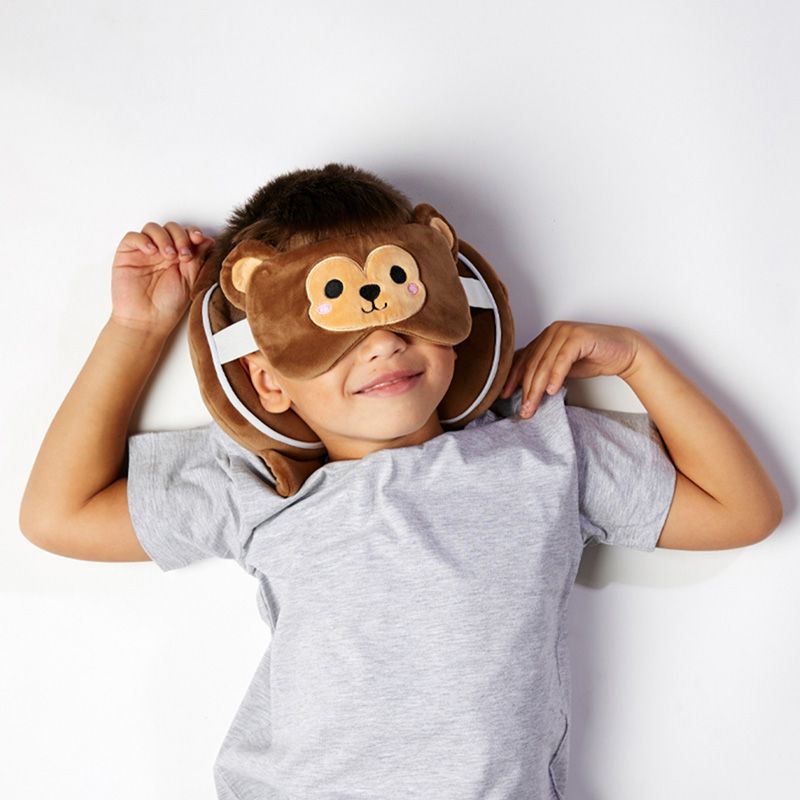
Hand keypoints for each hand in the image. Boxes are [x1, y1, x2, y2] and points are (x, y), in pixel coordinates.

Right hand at [110, 221, 214, 335]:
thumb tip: (209, 240)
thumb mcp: (190, 280)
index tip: (200, 239)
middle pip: (171, 228)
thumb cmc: (168, 305)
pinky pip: (133, 237)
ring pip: (153, 228)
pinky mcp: (126, 254)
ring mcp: (144, 252)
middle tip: (184, 255)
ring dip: (164, 238)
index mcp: (179, 256)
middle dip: (180, 237)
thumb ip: (198, 260)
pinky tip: (152, 252)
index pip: (186, 234)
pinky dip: (143, 240)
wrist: (147, 321)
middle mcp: (162, 251)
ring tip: (169, 256)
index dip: (193, 233)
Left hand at [499, 321, 642, 416]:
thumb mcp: (563, 368)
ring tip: (533, 405)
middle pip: (532, 363)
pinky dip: (555, 376)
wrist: (625, 351)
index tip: (505, 395)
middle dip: (525, 389)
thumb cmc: (594, 358)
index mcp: (546, 337)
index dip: (512, 378)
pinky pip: (562, 359)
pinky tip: (551, 391)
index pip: (523, 358)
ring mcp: (565, 331)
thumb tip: (524, 390)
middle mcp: (552, 331)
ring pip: (544, 363)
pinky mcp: (578, 337)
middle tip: (524, 409)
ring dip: (537, 388)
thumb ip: (545, 372)